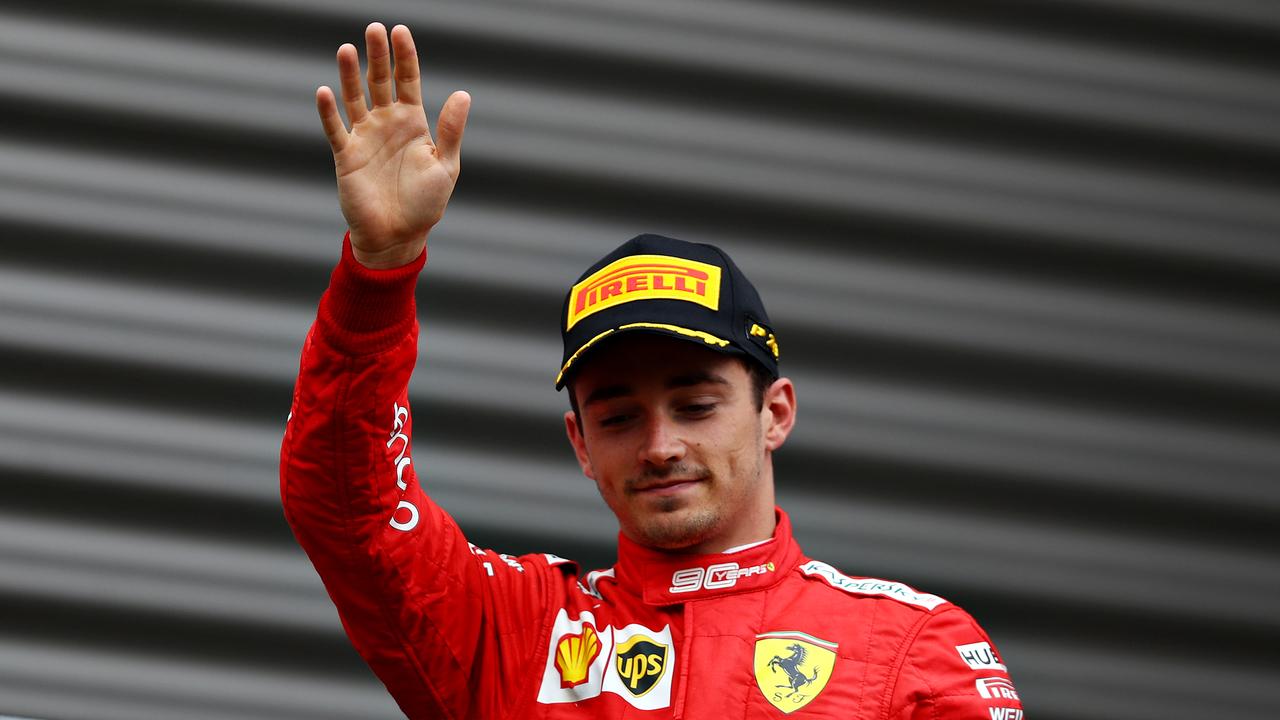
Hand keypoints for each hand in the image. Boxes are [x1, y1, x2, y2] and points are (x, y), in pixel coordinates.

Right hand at [316, 23, 470, 268]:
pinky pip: (336, 128)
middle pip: (381, 81)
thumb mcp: (445, 165)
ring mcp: (365, 137)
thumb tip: (462, 93)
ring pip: (355, 98)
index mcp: (414, 123)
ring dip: (350, 75)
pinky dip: (329, 111)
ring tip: (347, 49)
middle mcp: (387, 123)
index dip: (405, 56)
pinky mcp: (346, 155)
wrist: (398, 236)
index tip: (400, 31)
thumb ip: (450, 130)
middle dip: (378, 55)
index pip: (408, 80)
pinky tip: (324, 91)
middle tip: (373, 28)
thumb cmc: (426, 204)